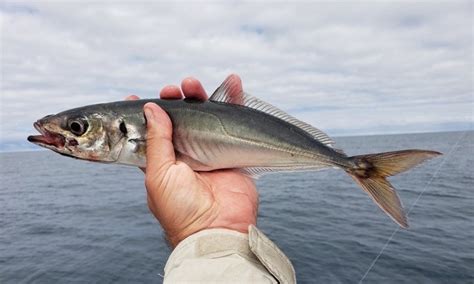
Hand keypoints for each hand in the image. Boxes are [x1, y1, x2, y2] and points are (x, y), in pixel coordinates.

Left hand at [126, 75, 257, 246]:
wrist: (218, 228)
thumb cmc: (181, 209)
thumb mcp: (158, 175)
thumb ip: (156, 141)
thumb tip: (152, 109)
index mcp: (160, 161)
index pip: (147, 132)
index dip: (140, 114)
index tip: (133, 97)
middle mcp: (183, 153)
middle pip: (177, 118)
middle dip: (172, 100)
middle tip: (171, 90)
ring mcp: (208, 150)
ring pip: (203, 115)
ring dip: (198, 95)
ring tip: (192, 84)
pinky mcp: (231, 149)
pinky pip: (233, 120)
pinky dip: (233, 99)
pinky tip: (232, 82)